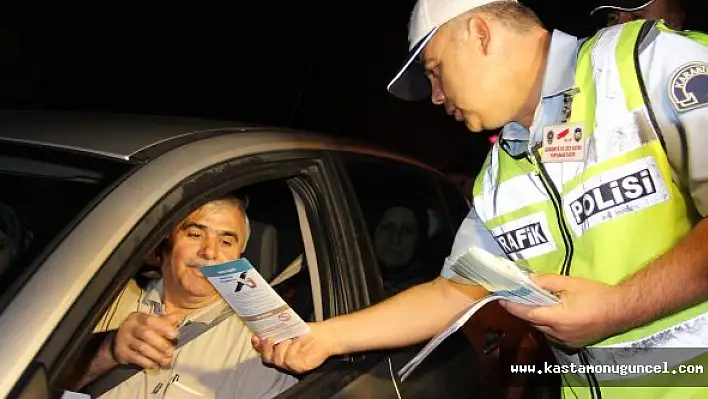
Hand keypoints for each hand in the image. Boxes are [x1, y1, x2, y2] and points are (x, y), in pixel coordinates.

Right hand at [112, 312, 184, 369]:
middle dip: (161, 344)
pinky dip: (148, 363)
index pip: (150, 320)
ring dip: (157, 356)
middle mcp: (130, 327)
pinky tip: (156, 365)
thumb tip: (179, 317)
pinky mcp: (122, 353)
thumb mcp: (149, 322)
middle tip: (171, 351)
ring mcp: (124, 340)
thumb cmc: (139, 329)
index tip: (175, 335)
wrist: (117, 342)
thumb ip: (163, 321)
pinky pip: (137, 359)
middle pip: (145, 334)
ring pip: (142, 348)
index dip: (163, 327)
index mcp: (138, 317)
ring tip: (167, 361)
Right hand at [251, 322, 337, 373]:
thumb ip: (276, 331)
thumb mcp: (288, 328)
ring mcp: (291, 365)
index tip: (255, 337)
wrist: (326, 335)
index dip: (257, 345)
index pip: (263, 351)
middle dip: (267, 348)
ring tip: (291, 338)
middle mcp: (284, 360)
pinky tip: (298, 343)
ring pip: (278, 360)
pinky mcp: (299, 367)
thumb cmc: (309, 332)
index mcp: (279, 350)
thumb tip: (263, 326)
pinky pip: (289, 360)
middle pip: (267, 359)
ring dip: (283, 346)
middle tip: (271, 338)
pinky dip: (293, 349)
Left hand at [498, 274, 623, 347]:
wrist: (622, 310)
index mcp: (558, 319)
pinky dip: (549, 322)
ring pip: (543, 328)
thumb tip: (527, 280)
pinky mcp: (573, 343)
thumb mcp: (570, 283)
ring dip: (538, 316)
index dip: (512, 306)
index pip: (527, 313)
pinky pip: (553, 333)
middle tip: (519, 295)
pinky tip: (554, 311)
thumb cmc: (597, 294)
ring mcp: (566, 340)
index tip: (500, 298)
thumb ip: (546, 282)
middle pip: (533, 321)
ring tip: (538, 301)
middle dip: (525, 309)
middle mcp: (559, 333)